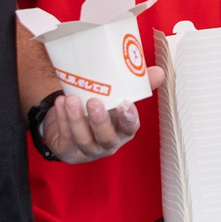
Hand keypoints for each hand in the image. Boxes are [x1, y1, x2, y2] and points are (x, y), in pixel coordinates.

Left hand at [39, 69, 164, 160]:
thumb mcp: (116, 98)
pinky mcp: (68, 150)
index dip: (128, 118)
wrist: (71, 124)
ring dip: (76, 119)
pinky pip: (65, 137)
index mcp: (123, 130)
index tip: (125, 104)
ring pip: (83, 139)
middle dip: (100, 121)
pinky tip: (60, 103)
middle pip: (106, 138)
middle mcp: (107, 143)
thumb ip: (136, 85)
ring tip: (70, 98)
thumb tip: (159, 71)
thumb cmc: (99, 109)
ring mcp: (87, 149)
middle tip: (93, 102)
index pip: (129, 128)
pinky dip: (62, 119)